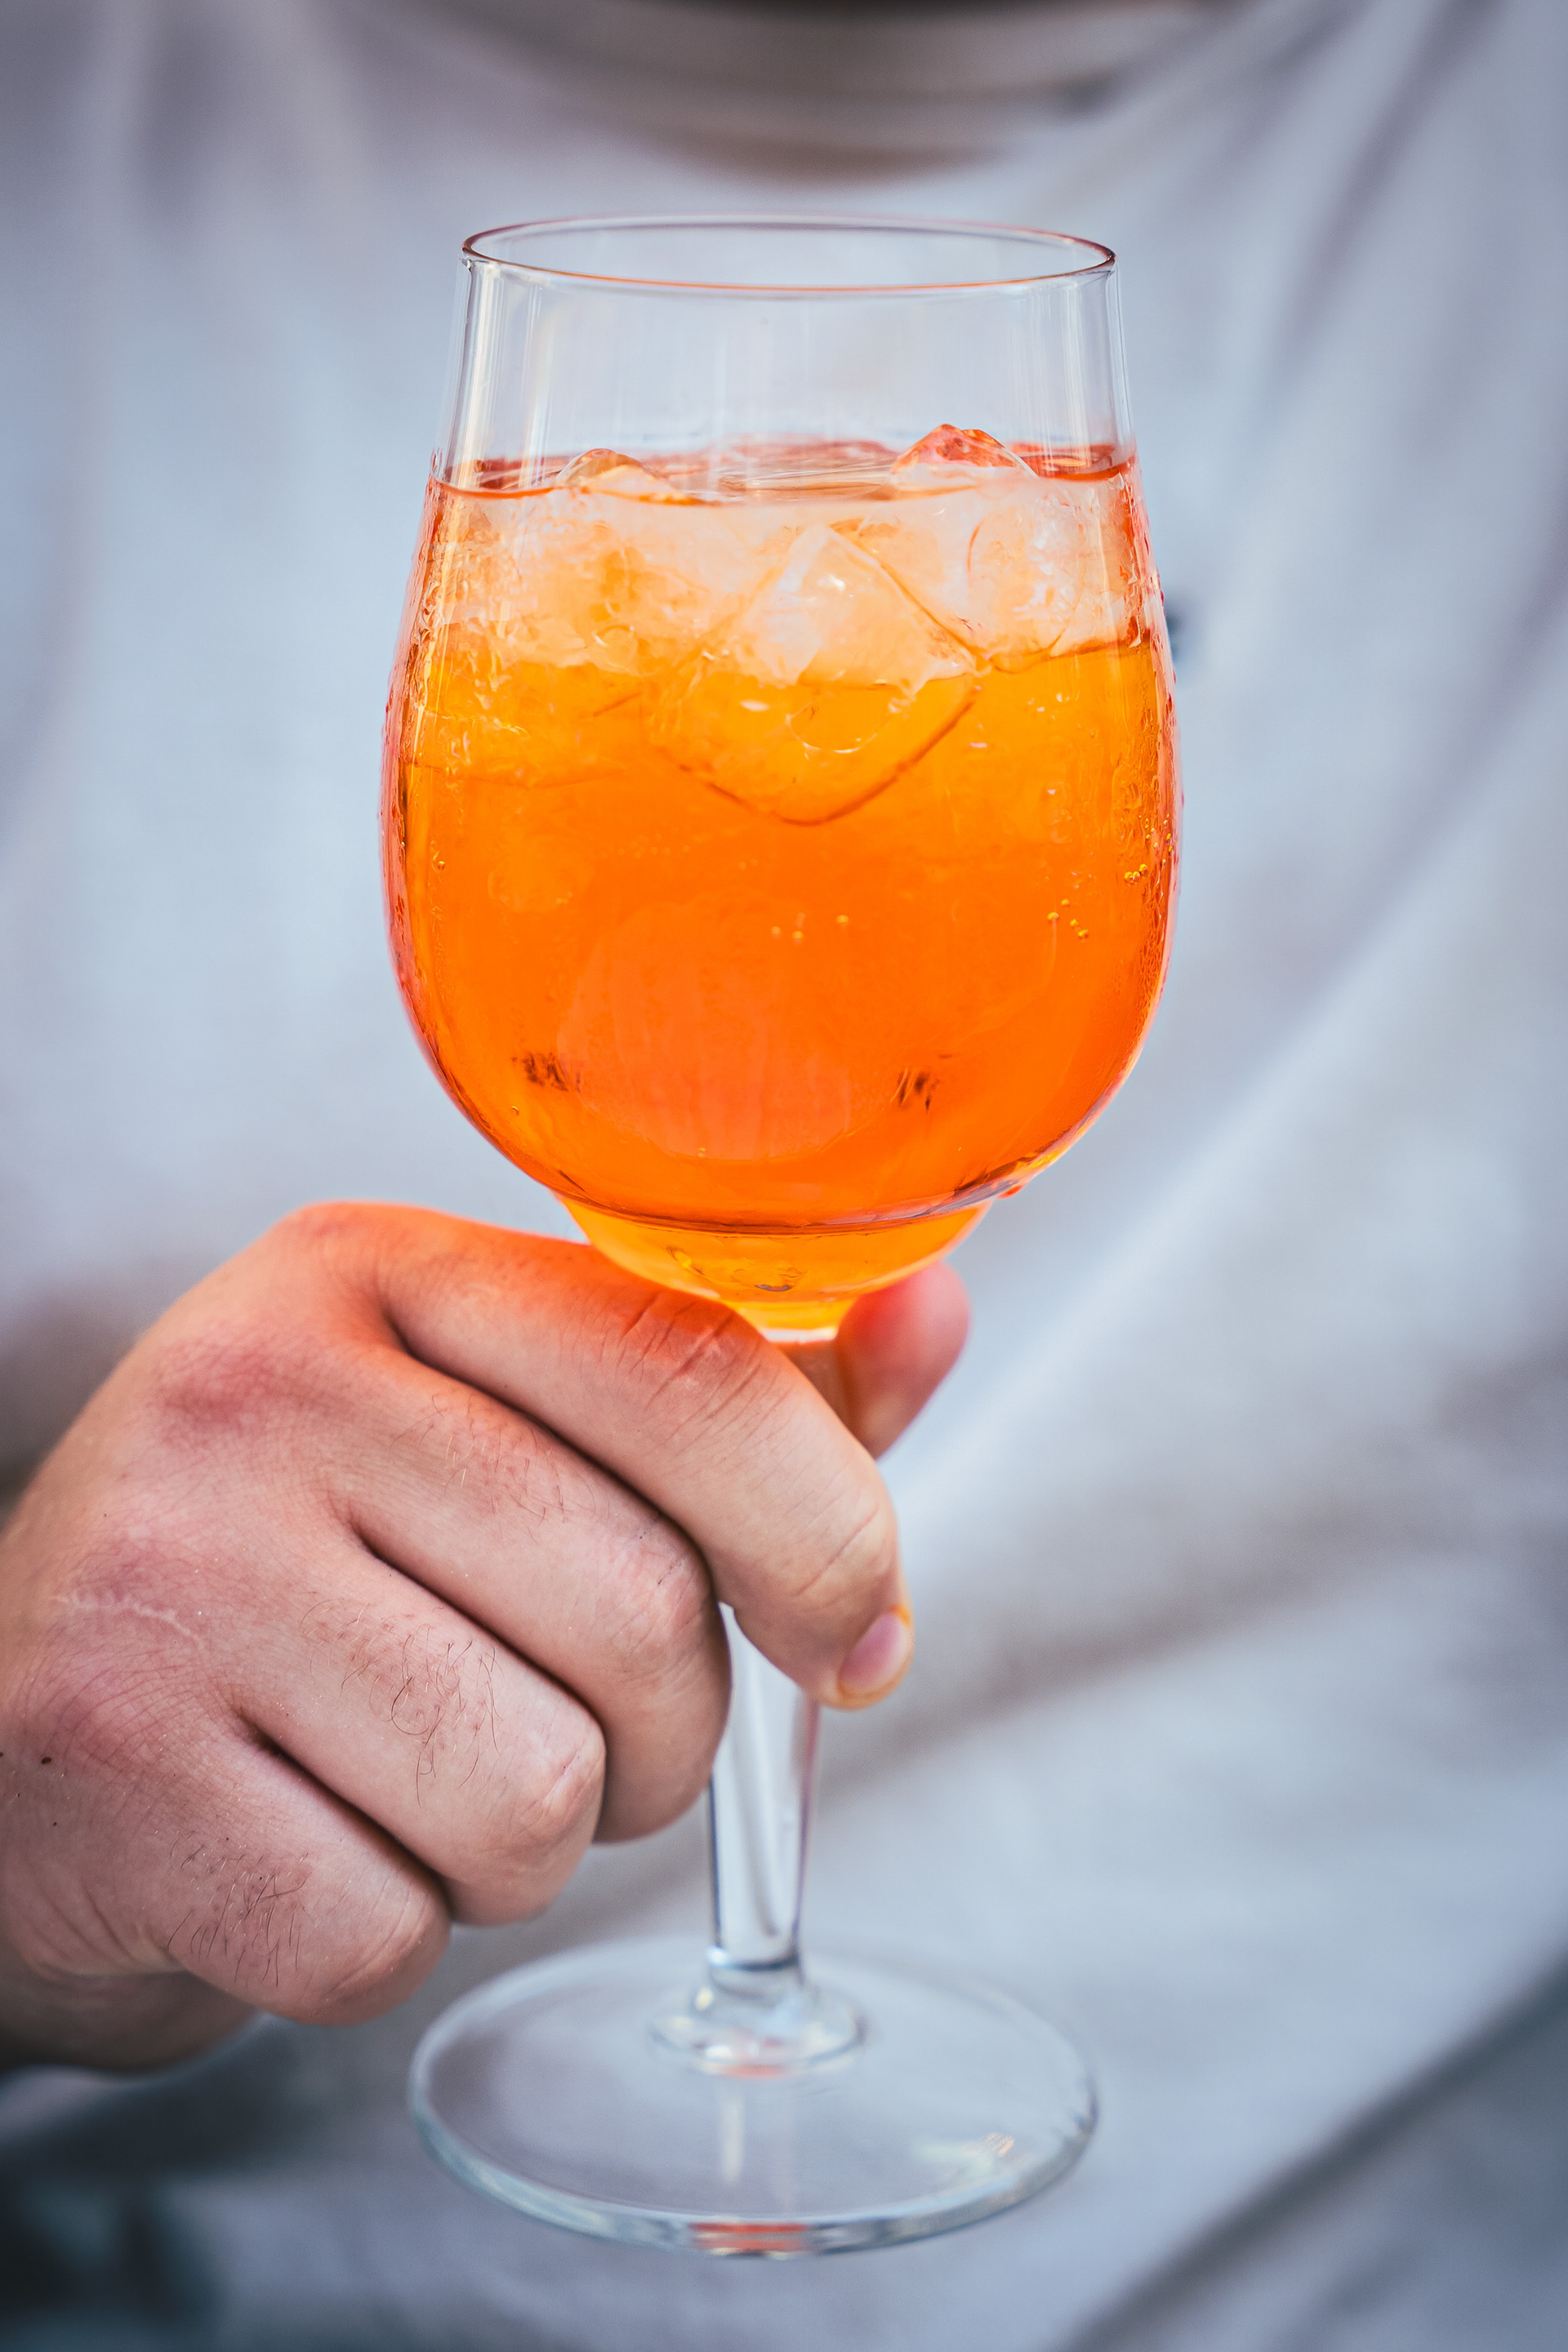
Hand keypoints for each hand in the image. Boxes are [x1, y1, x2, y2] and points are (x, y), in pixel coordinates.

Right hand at [0, 1207, 965, 2070]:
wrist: (22, 1711)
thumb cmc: (318, 1563)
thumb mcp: (505, 1424)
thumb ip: (731, 1393)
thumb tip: (934, 1310)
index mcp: (385, 1269)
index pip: (689, 1367)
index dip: (826, 1526)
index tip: (850, 1630)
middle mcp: (263, 1386)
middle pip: (642, 1613)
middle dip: (670, 1733)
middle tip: (574, 1722)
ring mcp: (170, 1572)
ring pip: (537, 1793)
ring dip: (534, 1843)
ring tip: (427, 1775)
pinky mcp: (109, 1768)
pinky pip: (390, 1930)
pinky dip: (394, 1931)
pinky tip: (314, 1839)